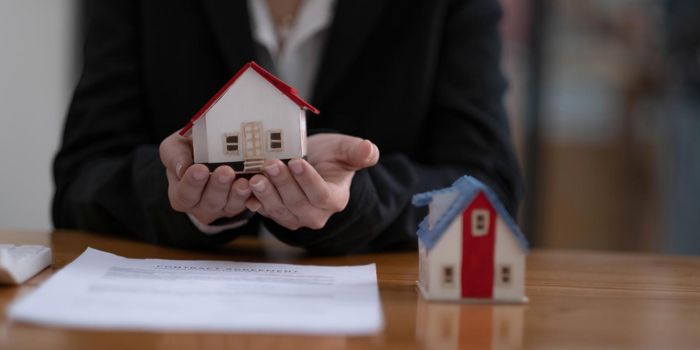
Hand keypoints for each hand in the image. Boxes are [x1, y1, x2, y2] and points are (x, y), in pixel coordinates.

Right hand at [159, 132, 251, 224]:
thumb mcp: (175, 147)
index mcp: (181, 195)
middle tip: (226, 171)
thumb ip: (175, 155)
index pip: (184, 194)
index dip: (192, 183)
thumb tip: (182, 168)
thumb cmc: (190, 149)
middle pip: (209, 202)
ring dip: (238, 194)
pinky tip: (259, 191)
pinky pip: (249, 204)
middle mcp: (200, 206)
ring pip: (230, 206)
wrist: (212, 149)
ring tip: (244, 181)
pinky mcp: (241, 204)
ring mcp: (223, 208)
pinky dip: (254, 198)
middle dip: (219, 187)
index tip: (200, 168)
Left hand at [245, 133, 379, 229]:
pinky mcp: (276, 215)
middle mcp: (315, 214)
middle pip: (298, 204)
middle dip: (283, 185)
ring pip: (279, 211)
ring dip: (266, 195)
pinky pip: (264, 212)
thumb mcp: (343, 150)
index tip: (296, 162)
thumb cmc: (328, 157)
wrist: (310, 163)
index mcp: (335, 199)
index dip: (309, 181)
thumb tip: (369, 150)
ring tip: (255, 177)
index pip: (322, 195)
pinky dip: (253, 202)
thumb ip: (357, 152)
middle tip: (270, 164)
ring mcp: (294, 217)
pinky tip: (244, 190)